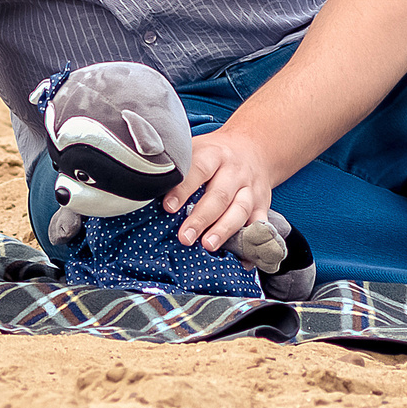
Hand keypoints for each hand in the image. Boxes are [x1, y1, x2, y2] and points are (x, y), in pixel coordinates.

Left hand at [171, 121, 280, 252]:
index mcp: (214, 154)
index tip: (168, 208)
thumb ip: (176, 165)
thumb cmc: (213, 154)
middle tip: (184, 237)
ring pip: (240, 211)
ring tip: (208, 246)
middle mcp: (235, 171)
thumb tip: (143, 183)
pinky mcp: (262, 205)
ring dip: (224, 230)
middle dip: (201, 218)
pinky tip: (242, 260)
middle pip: (220, 195)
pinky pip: (260, 225)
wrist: (253, 147)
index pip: (198, 170)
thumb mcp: (195, 148)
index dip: (183, 189)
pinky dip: (253, 244)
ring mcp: (251, 189)